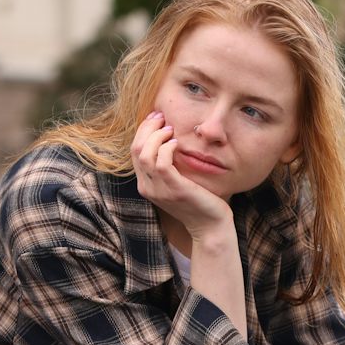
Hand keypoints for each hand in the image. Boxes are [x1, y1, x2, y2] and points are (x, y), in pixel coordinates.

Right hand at [131, 110, 232, 242]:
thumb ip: (168, 166)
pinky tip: (177, 143)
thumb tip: (169, 138)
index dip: (143, 131)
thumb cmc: (198, 202)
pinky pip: (161, 163)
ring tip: (171, 129)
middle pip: (136, 149)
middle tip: (161, 117)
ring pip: (145, 154)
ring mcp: (159, 190)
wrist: (210, 227)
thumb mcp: (177, 182)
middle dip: (147, 128)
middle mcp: (147, 187)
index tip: (156, 118)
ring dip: (157, 136)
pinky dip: (167, 148)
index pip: (134, 151)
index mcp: (145, 185)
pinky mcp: (174, 189)